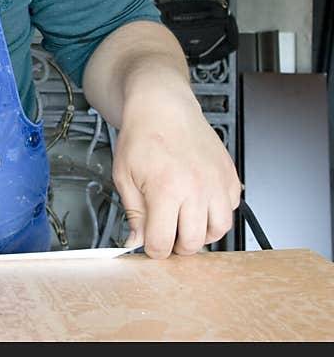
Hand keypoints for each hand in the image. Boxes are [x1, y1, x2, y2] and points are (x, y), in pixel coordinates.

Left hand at [113, 88, 241, 258]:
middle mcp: (196, 188)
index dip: (153, 250)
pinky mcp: (230, 175)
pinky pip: (231, 209)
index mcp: (166, 190)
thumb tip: (136, 241)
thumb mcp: (125, 177)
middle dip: (176, 246)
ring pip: (218, 230)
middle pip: (193, 242)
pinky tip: (199, 204)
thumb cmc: (142, 136)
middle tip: (166, 235)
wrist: (162, 107)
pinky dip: (217, 213)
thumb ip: (134, 213)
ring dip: (200, 233)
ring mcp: (217, 182)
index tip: (150, 245)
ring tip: (184, 222)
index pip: (163, 242)